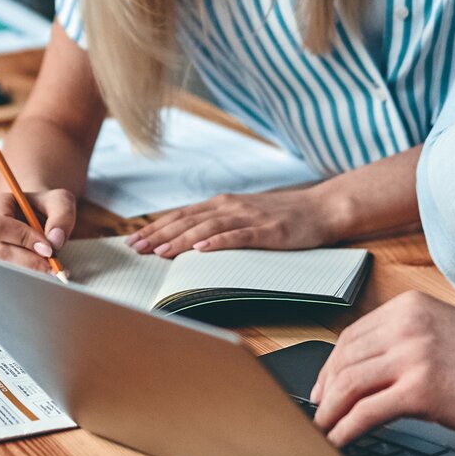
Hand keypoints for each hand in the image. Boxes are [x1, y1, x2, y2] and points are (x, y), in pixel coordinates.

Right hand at [0, 187, 78, 272]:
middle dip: (29, 261)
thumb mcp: (61, 201)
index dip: (23, 238)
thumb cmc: (48, 206)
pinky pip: (7, 276)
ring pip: (3, 267)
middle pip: (0, 251)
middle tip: (53, 266)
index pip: (0, 225)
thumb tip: (54, 241)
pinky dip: (27, 278)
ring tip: (51, 269)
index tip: (48, 248)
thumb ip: (62, 216)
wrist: (41, 217)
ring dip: (29, 271)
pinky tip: (43, 274)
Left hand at [126, 185, 338, 256]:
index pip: (181, 215)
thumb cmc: (283, 215)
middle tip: (135, 248)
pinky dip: (218, 241)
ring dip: (181, 240)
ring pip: (207, 228)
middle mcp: (231, 206)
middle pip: (188, 220)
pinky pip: (239, 236)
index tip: (132, 240)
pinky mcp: (268, 231)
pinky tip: (202, 249)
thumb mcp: (245, 215)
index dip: (155, 227)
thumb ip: (219, 222)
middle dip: (159, 235)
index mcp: (223, 203)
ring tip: (160, 251)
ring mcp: (249, 218)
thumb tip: (189, 239)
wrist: (322, 208)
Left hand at [309, 292, 454, 447]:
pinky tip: (340, 442)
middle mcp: (407, 325)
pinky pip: (367, 412)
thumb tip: (368, 372)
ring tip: (322, 432)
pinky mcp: (421, 389)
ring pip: (348, 385)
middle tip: (318, 414)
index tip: (323, 387)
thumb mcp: (445, 336)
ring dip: (329, 413)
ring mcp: (413, 355)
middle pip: (344, 359)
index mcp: (410, 308)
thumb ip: (407, 344)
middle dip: (325, 391)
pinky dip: (345, 429)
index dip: (330, 366)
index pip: (352, 336)